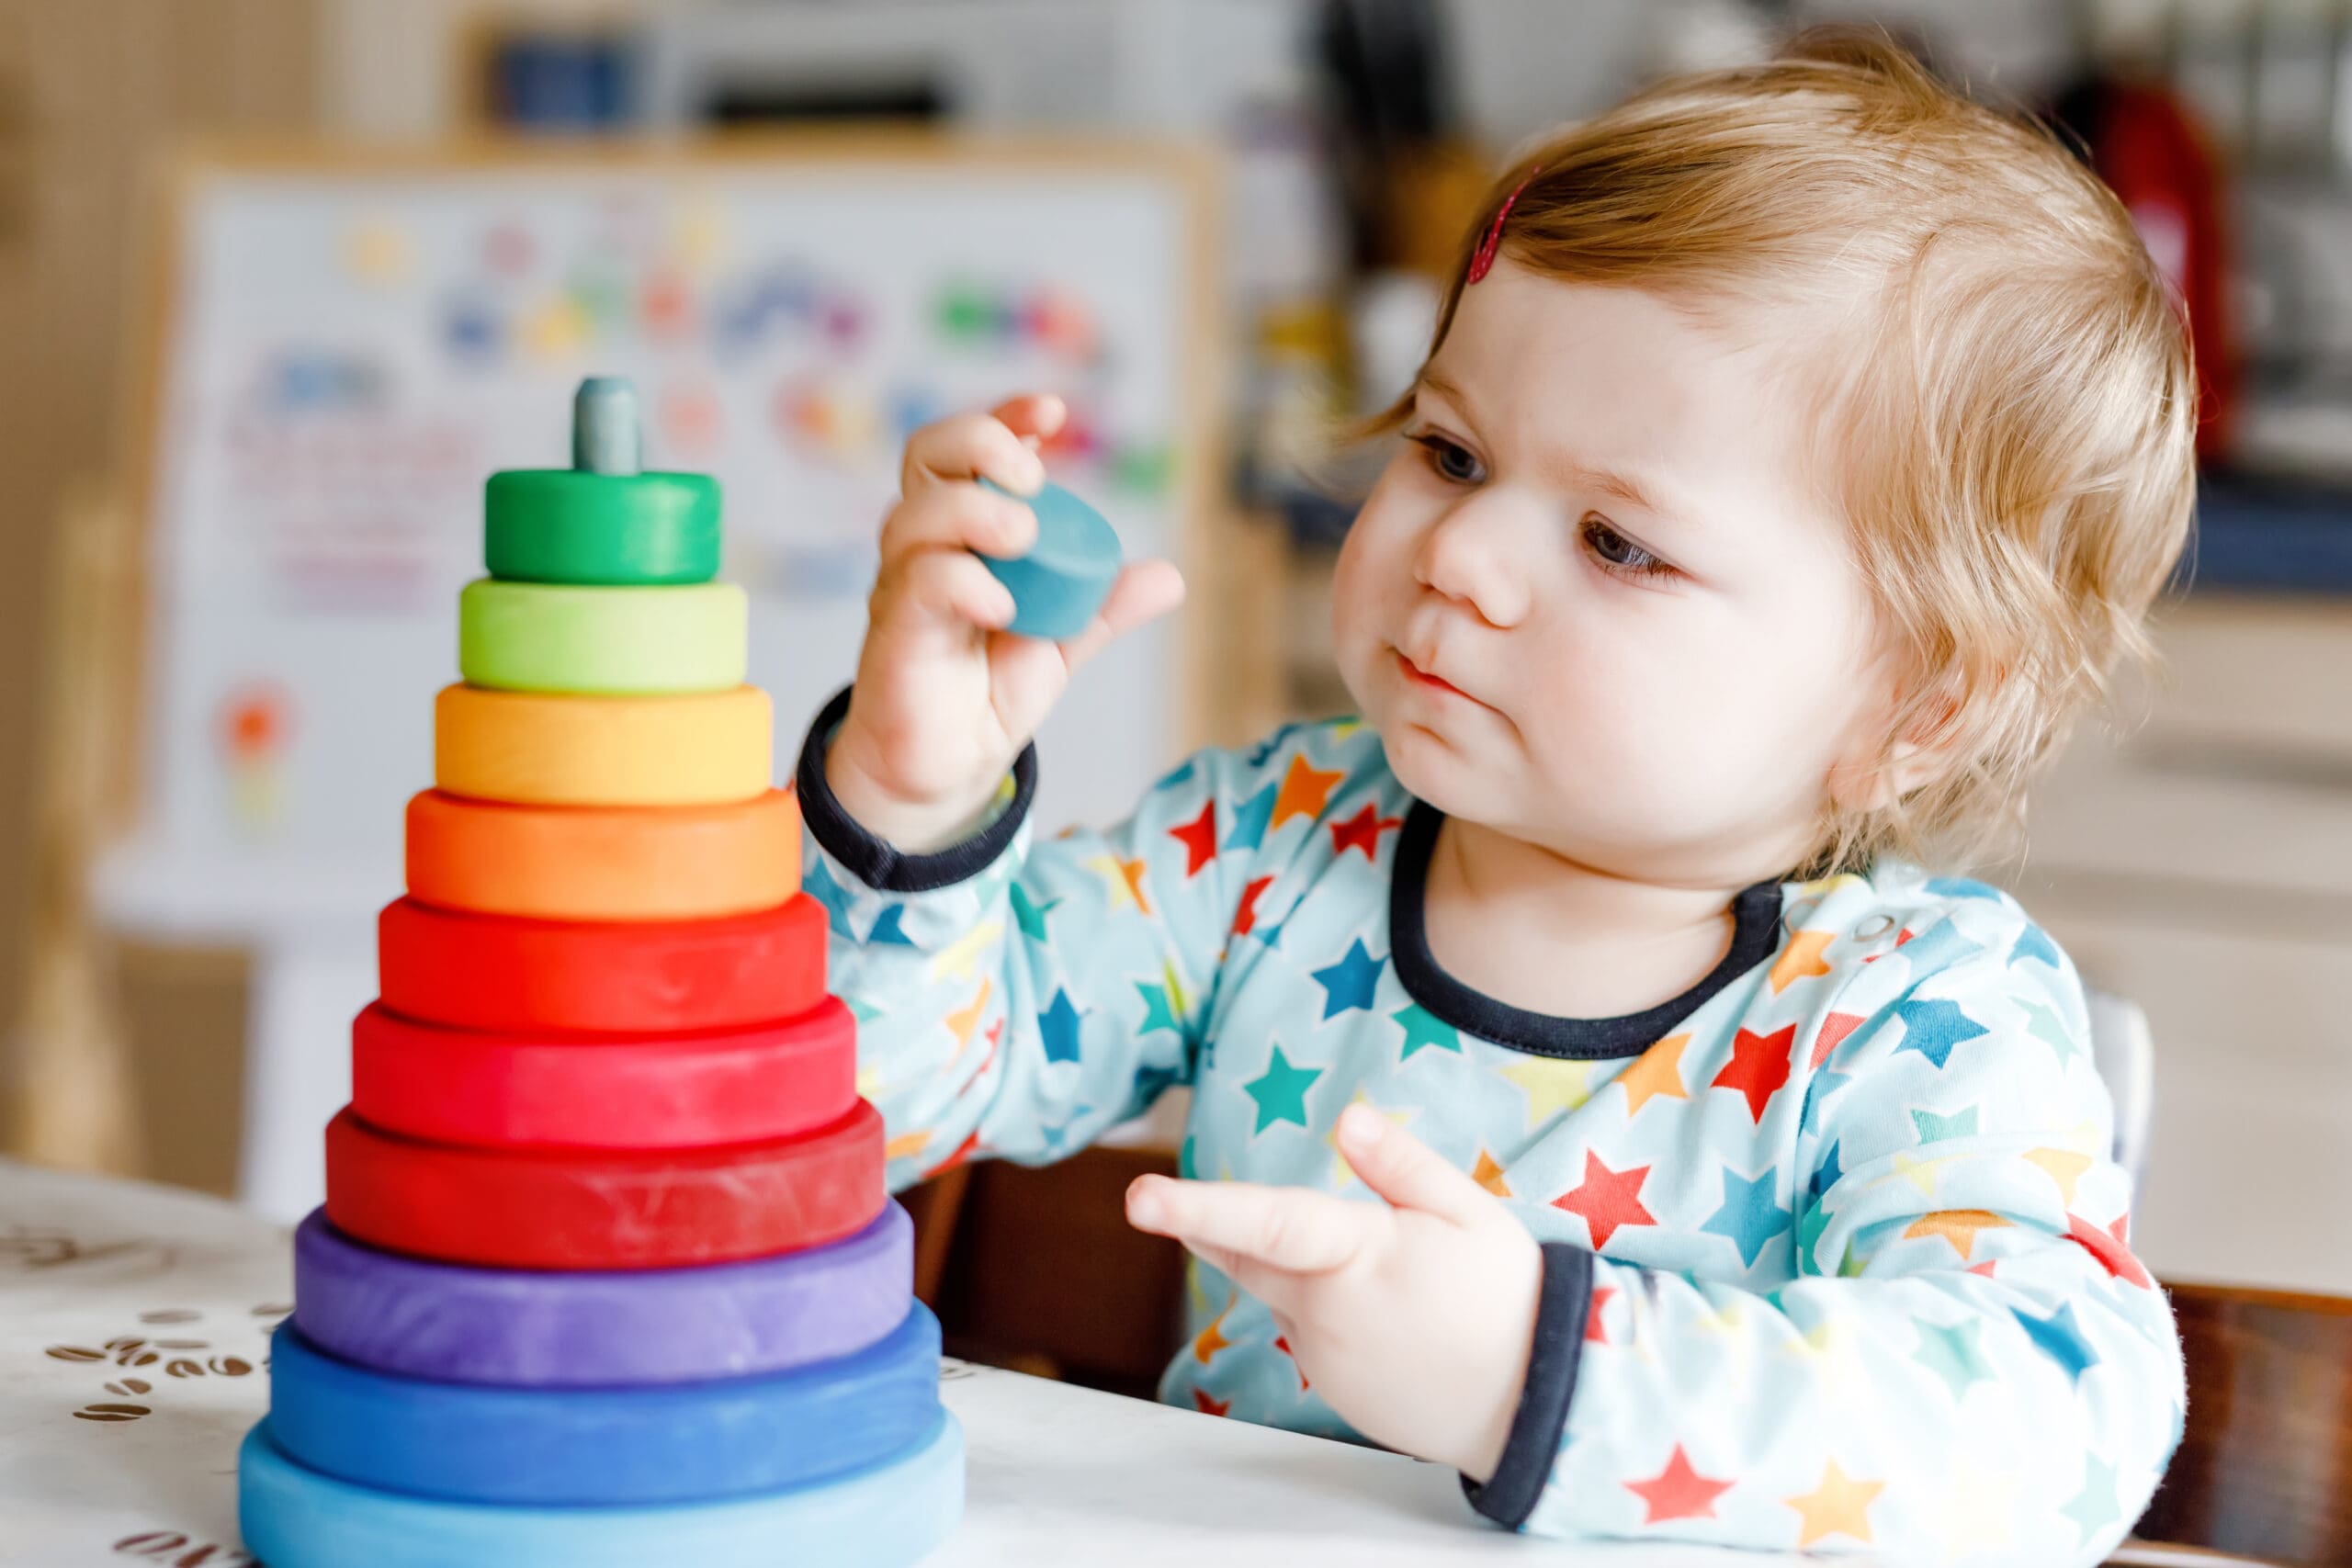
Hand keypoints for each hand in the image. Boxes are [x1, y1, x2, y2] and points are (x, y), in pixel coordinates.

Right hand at [827, 393, 1185, 851]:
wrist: (947, 768)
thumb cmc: (988, 693)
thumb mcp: (1061, 643)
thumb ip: (1103, 607)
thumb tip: (1169, 577)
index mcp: (964, 531)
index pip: (970, 449)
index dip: (1006, 419)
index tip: (1052, 413)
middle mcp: (925, 545)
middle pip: (927, 454)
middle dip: (981, 442)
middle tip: (1034, 479)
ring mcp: (902, 584)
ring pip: (915, 514)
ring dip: (975, 510)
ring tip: (1026, 539)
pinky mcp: (895, 632)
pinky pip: (918, 583)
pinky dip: (964, 582)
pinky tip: (1001, 605)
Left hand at [1125, 1104, 1541, 1480]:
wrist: (1538, 1405)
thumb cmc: (1510, 1300)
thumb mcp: (1470, 1214)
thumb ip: (1402, 1165)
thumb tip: (1347, 1118)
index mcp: (1355, 1258)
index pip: (1263, 1223)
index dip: (1196, 1207)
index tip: (1140, 1198)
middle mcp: (1323, 1314)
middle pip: (1245, 1255)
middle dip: (1204, 1225)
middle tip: (1160, 1202)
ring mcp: (1324, 1358)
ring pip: (1282, 1293)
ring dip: (1299, 1268)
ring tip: (1391, 1274)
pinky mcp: (1333, 1389)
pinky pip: (1310, 1332)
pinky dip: (1328, 1311)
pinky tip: (1392, 1314)